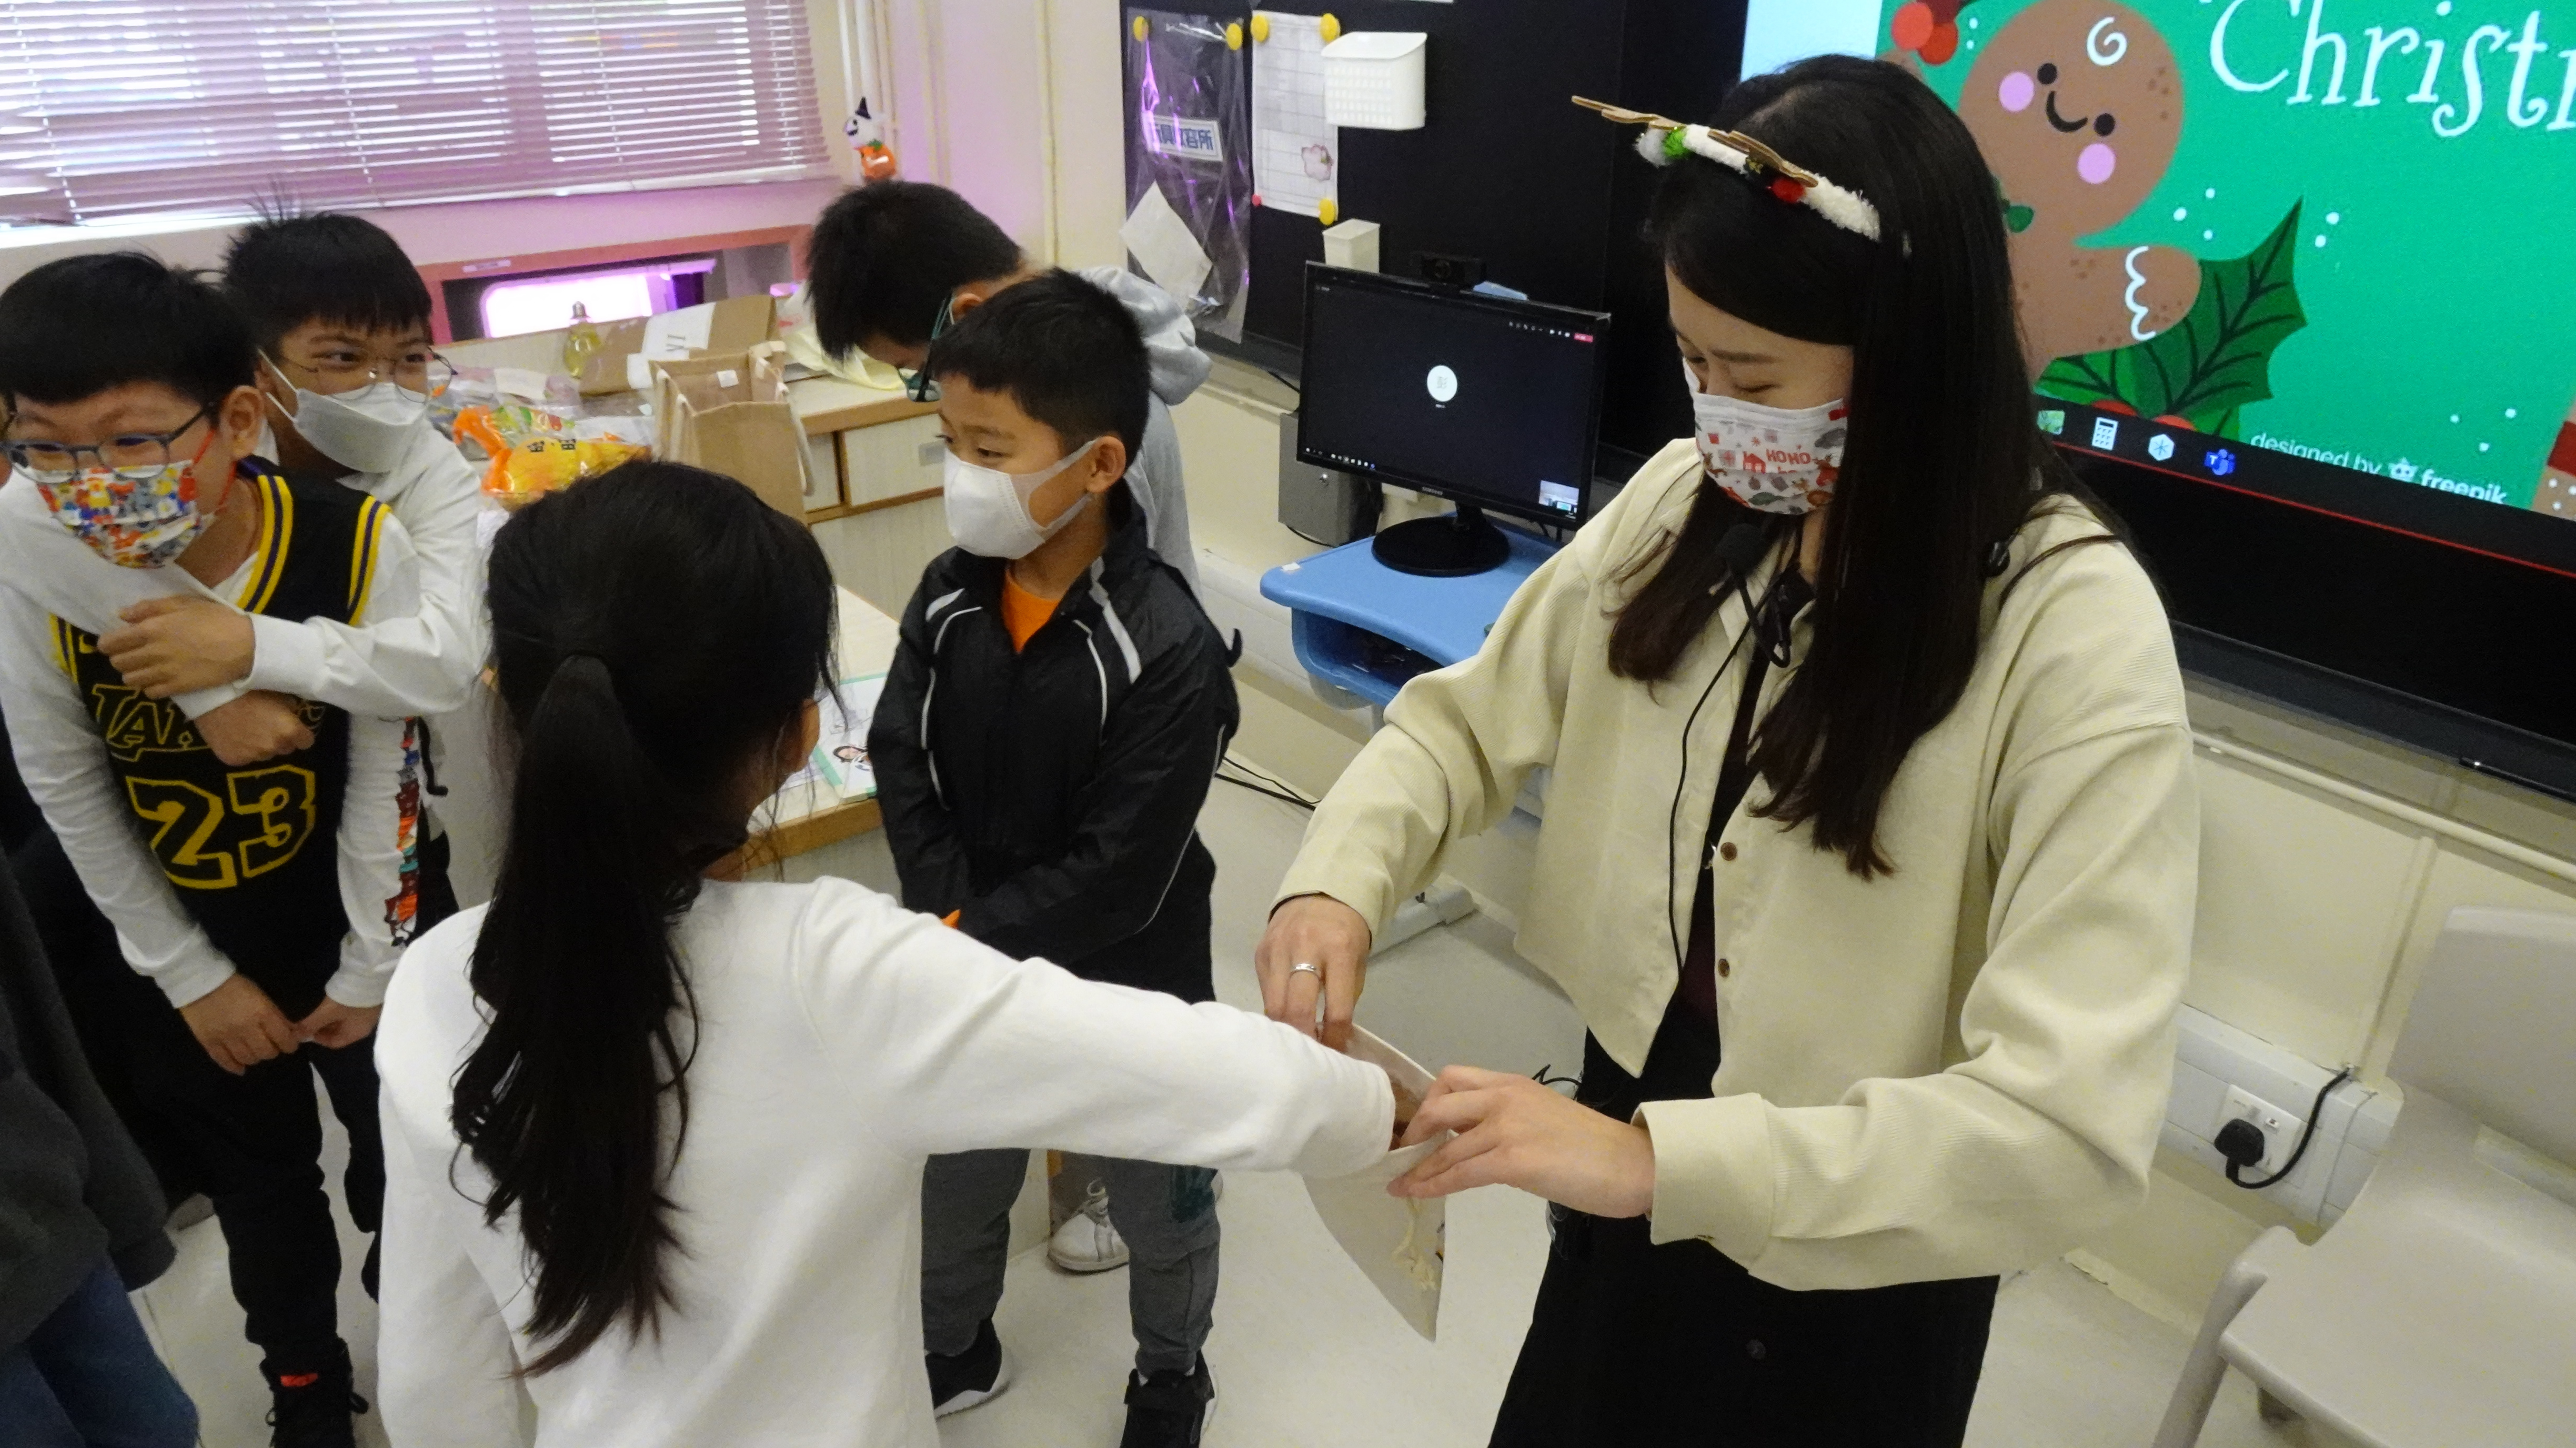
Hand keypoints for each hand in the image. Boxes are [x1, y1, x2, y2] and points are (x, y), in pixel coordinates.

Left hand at [100, 596, 255, 698]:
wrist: (245, 646)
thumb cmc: (216, 619)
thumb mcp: (184, 603)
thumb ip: (150, 608)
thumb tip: (122, 615)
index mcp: (151, 629)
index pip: (111, 642)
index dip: (107, 643)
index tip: (113, 642)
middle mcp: (152, 652)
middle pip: (118, 662)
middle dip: (120, 658)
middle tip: (131, 654)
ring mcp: (164, 672)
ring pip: (131, 679)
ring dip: (132, 674)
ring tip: (143, 669)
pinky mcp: (177, 687)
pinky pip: (150, 692)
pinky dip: (149, 687)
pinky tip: (158, 680)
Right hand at [177, 975, 301, 1074]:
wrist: (200, 982)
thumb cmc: (235, 984)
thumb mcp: (261, 994)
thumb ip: (275, 1014)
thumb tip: (292, 1029)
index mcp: (263, 1013)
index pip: (284, 1039)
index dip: (290, 1044)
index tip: (290, 1044)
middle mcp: (247, 1029)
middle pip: (266, 1052)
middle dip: (272, 1051)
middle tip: (270, 1046)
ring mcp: (227, 1037)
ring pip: (248, 1059)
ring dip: (254, 1058)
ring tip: (254, 1052)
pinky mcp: (209, 1042)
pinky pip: (224, 1061)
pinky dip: (234, 1067)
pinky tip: (240, 1068)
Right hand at [193, 691, 313, 765]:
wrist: (212, 695)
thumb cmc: (247, 688)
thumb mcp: (277, 692)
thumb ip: (289, 707)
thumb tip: (292, 712)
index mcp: (289, 731)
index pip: (306, 741)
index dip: (300, 734)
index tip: (292, 728)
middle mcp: (274, 747)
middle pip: (285, 749)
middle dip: (280, 740)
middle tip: (266, 726)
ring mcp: (253, 756)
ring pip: (264, 754)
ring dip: (260, 746)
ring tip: (247, 729)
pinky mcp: (233, 760)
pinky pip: (244, 757)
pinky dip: (241, 750)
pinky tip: (233, 735)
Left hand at [297, 998, 382, 1049]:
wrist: (369, 976)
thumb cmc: (348, 999)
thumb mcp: (326, 1013)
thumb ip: (310, 1025)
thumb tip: (296, 1037)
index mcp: (355, 1034)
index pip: (334, 1043)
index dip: (318, 1039)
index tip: (305, 1029)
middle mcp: (363, 1027)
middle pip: (339, 1032)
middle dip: (323, 1027)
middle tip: (309, 1018)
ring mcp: (367, 1013)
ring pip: (344, 1020)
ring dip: (330, 1017)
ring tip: (318, 1009)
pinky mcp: (368, 1001)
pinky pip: (350, 1010)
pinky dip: (338, 1009)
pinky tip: (331, 1000)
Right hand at [1255, 894, 1371, 1049]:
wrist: (1320, 893)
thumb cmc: (1345, 934)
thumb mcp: (1357, 962)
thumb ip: (1345, 997)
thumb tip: (1331, 1038)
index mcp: (1339, 951)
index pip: (1336, 1009)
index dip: (1334, 1039)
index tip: (1335, 1054)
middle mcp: (1305, 949)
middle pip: (1297, 1009)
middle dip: (1304, 1040)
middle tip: (1309, 1057)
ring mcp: (1278, 950)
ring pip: (1274, 1005)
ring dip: (1285, 1030)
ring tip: (1295, 1044)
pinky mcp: (1260, 953)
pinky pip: (1264, 992)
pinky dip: (1275, 1010)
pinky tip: (1284, 1020)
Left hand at [1389, 1065, 1656, 1218]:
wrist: (1632, 1165)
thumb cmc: (1596, 1149)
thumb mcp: (1543, 1118)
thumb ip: (1508, 1120)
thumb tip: (1474, 1140)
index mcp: (1514, 1084)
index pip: (1454, 1079)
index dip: (1428, 1102)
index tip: (1419, 1127)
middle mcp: (1505, 1097)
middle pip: (1439, 1102)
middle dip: (1415, 1129)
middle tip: (1406, 1153)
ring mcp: (1507, 1127)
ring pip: (1445, 1144)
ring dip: (1417, 1167)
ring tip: (1400, 1183)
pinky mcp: (1513, 1160)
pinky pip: (1459, 1172)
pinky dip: (1431, 1183)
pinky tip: (1417, 1193)